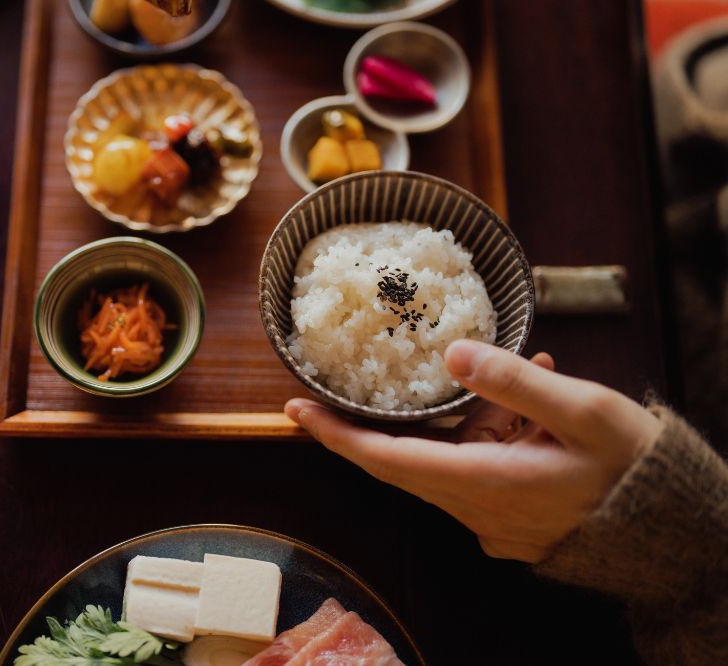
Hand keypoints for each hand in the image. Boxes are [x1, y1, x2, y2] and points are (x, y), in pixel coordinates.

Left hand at [285, 340, 661, 562]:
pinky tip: (523, 401)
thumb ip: (516, 381)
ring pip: (444, 459)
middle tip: (330, 393)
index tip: (297, 411)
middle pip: (402, 462)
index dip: (337, 436)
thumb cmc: (635, 472)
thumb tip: (453, 352)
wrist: (674, 535)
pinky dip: (484, 433)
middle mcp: (476, 508)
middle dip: (366, 426)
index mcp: (483, 484)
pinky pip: (475, 467)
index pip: (387, 461)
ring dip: (454, 419)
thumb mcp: (586, 413)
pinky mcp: (508, 516)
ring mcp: (491, 517)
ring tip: (492, 376)